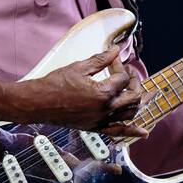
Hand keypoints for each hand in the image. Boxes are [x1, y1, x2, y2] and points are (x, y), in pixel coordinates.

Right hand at [0, 45, 152, 138]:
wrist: (38, 103)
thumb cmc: (54, 84)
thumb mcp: (79, 67)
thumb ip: (101, 59)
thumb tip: (115, 50)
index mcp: (103, 93)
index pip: (122, 77)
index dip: (120, 65)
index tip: (113, 58)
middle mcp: (105, 110)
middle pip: (133, 95)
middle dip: (135, 81)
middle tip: (129, 72)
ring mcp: (101, 120)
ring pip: (130, 113)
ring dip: (138, 101)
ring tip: (140, 91)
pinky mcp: (95, 127)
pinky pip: (118, 132)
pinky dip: (132, 131)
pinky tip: (144, 132)